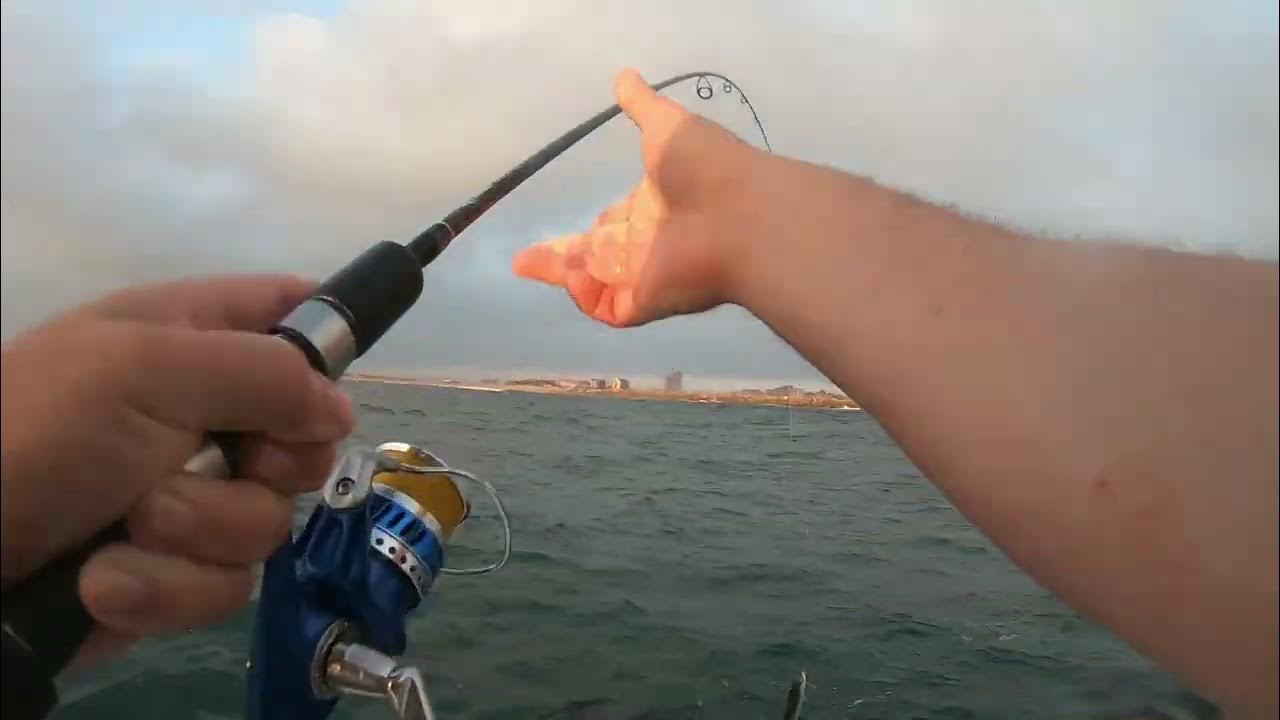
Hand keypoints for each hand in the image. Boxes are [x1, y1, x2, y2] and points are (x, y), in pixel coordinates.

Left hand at [0, 275, 353, 660]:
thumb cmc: (42, 432)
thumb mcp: (146, 369)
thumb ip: (262, 373)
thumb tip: (340, 407)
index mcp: (193, 337)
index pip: (291, 311)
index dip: (328, 337)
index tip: (328, 382)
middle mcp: (204, 412)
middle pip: (306, 436)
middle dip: (272, 463)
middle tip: (233, 460)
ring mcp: (194, 496)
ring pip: (269, 521)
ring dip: (197, 530)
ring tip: (128, 522)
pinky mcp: (177, 571)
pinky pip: (224, 584)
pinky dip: (164, 586)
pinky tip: (104, 579)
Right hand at [512, 68, 767, 325]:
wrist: (740, 214)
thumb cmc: (706, 168)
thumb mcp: (667, 126)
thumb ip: (642, 106)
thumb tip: (623, 75)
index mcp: (654, 206)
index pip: (616, 221)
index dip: (596, 225)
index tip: (567, 231)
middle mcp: (649, 243)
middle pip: (597, 255)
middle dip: (562, 259)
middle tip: (524, 260)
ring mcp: (648, 276)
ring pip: (596, 284)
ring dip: (564, 274)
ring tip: (526, 262)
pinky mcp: (646, 302)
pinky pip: (607, 308)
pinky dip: (583, 295)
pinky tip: (573, 272)